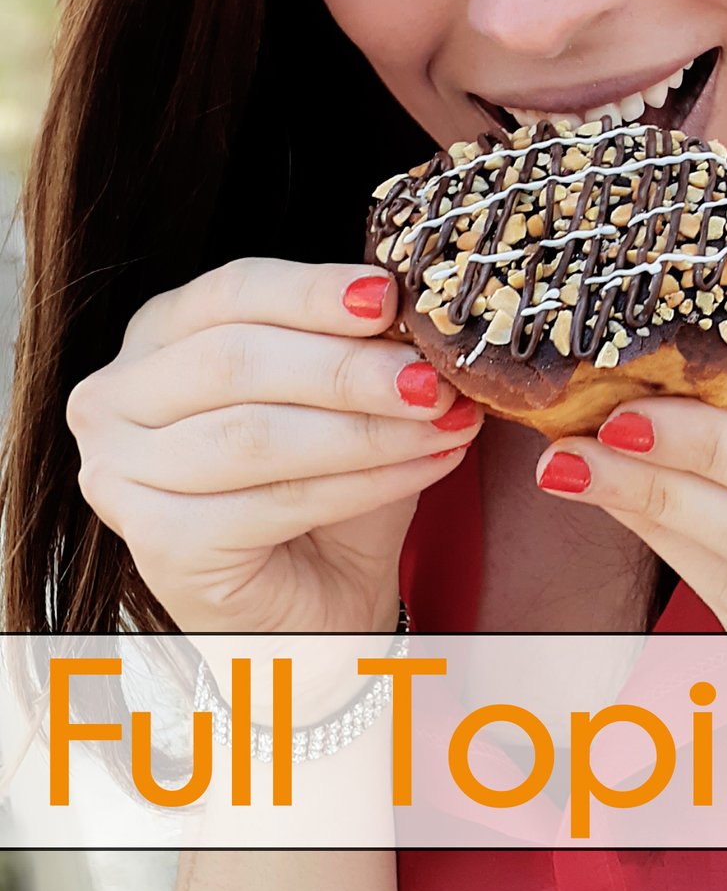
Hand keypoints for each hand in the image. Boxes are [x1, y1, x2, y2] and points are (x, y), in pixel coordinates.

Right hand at [67, 258, 483, 634]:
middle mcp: (118, 396)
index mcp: (159, 332)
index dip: (312, 291)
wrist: (313, 599)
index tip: (388, 296)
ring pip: (257, 435)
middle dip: (347, 368)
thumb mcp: (339, 392)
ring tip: (444, 421)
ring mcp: (122, 473)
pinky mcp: (157, 543)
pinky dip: (363, 482)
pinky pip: (274, 502)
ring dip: (366, 428)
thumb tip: (412, 310)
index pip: (231, 291)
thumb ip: (357, 345)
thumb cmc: (320, 479)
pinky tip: (424, 466)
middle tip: (432, 376)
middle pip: (237, 361)